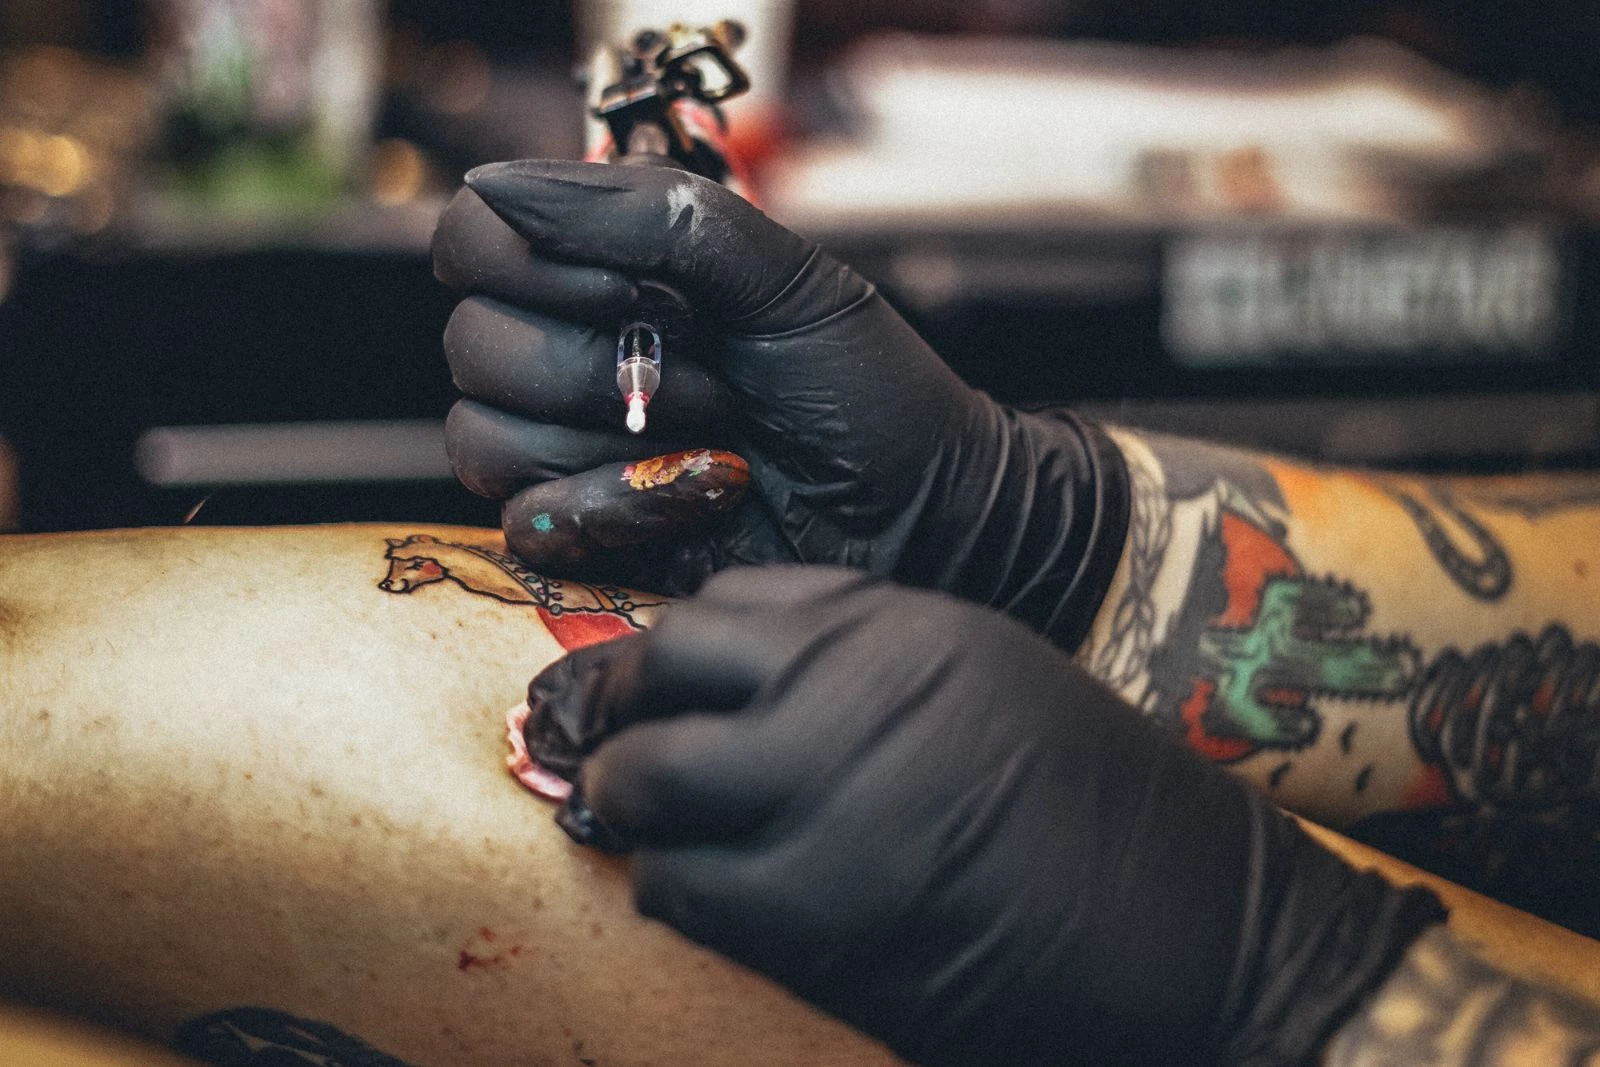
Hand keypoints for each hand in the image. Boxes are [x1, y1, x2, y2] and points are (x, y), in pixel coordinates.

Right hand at [432, 161, 1124, 646]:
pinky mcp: (585, 530)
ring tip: (722, 438)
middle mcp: (572, 348)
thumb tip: (500, 185)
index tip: (639, 288)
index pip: (476, 237)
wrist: (921, 511)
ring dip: (626, 440)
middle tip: (719, 376)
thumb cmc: (867, 391)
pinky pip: (527, 517)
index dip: (535, 264)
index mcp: (608, 268)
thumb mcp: (779, 276)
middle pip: (474, 344)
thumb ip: (648, 215)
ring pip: (486, 435)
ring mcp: (570, 443)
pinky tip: (703, 497)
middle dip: (610, 366)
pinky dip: (623, 508)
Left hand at [524, 567, 1444, 1065]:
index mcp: (910, 628)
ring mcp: (836, 798)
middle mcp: (861, 691)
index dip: (675, 648)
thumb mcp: (995, 694)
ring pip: (649, 777)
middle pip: (666, 664)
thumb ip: (872, 675)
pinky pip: (680, 885)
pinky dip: (666, 888)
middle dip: (611, 702)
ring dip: (622, 803)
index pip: (730, 603)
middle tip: (592, 738)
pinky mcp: (824, 915)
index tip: (653, 680)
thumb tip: (739, 692)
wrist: (1209, 942)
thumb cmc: (1111, 822)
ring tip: (624, 822)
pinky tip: (691, 893)